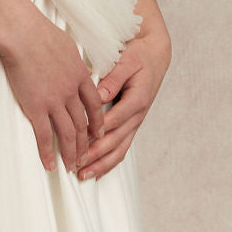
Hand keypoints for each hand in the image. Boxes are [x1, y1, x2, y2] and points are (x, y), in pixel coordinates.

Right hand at [0, 3, 107, 174]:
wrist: (22, 33)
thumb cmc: (41, 33)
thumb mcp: (67, 45)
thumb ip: (76, 61)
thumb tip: (83, 69)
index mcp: (80, 76)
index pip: (94, 105)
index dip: (98, 121)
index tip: (99, 134)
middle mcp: (71, 92)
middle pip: (83, 124)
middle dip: (86, 144)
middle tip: (86, 159)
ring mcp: (55, 101)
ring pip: (68, 134)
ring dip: (71, 153)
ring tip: (72, 167)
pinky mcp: (36, 107)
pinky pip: (44, 135)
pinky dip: (48, 152)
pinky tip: (49, 165)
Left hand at [75, 23, 171, 181]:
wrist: (155, 56)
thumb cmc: (138, 56)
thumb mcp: (127, 61)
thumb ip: (113, 78)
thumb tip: (100, 95)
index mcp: (137, 99)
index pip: (115, 120)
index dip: (97, 132)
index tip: (79, 141)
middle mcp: (138, 115)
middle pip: (116, 141)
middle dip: (96, 156)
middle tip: (77, 165)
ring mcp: (135, 122)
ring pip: (119, 149)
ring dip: (101, 164)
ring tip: (83, 176)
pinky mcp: (131, 124)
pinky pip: (121, 147)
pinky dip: (109, 161)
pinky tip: (96, 172)